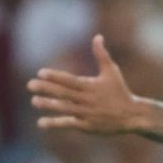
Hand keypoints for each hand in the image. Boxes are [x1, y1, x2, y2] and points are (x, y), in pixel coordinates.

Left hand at [28, 36, 148, 136]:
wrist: (132, 116)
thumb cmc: (120, 91)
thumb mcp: (112, 71)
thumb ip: (102, 55)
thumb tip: (97, 36)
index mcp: (91, 86)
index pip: (70, 80)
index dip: (55, 77)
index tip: (41, 72)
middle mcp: (87, 99)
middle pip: (64, 93)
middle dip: (47, 89)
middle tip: (30, 85)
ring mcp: (86, 114)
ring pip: (64, 108)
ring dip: (48, 105)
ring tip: (34, 101)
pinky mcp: (87, 126)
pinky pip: (68, 124)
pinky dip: (55, 123)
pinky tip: (41, 123)